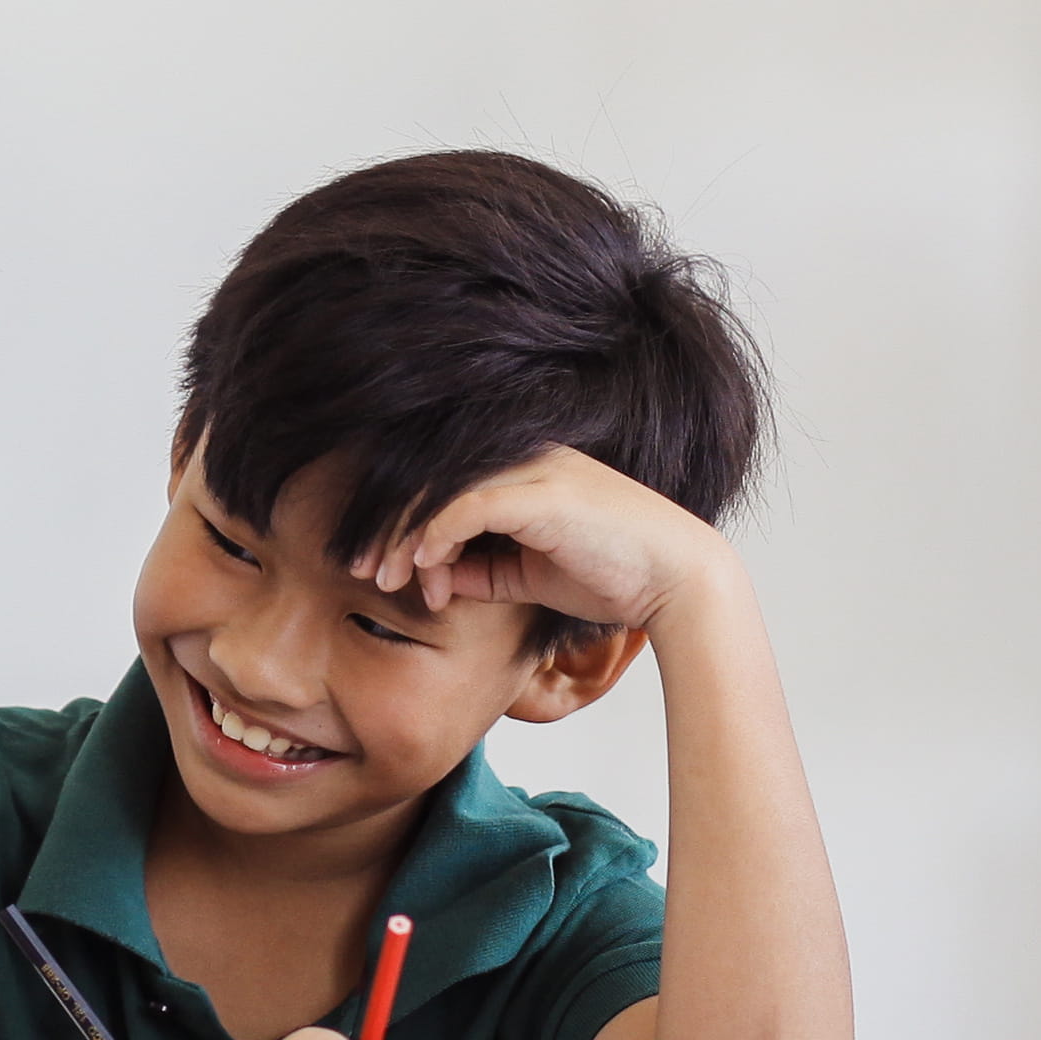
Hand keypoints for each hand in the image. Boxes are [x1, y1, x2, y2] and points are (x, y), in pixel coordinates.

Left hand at [360, 443, 733, 634]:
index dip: (400, 521)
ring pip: (441, 491)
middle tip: (361, 569)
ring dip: (403, 538)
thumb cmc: (611, 576)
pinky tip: (423, 566)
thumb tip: (434, 576)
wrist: (679, 581)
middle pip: (432, 480)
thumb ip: (483, 569)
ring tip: (384, 578)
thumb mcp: (529, 575)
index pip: (443, 482)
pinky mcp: (543, 493)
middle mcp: (526, 458)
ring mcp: (536, 470)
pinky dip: (437, 536)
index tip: (375, 566)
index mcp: (524, 469)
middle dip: (386, 527)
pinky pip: (467, 506)